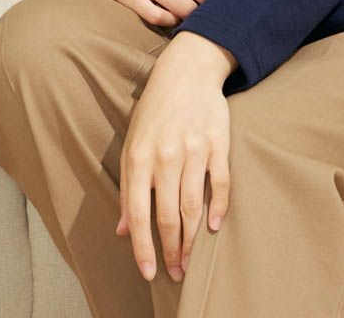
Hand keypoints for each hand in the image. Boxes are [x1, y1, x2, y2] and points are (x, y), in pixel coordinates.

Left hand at [115, 34, 233, 281]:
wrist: (187, 70)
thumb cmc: (155, 110)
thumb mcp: (133, 142)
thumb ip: (128, 187)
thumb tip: (123, 229)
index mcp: (139, 157)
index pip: (139, 214)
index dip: (143, 248)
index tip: (148, 272)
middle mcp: (165, 155)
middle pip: (167, 216)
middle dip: (170, 250)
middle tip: (175, 272)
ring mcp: (194, 149)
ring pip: (192, 205)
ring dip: (191, 238)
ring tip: (190, 259)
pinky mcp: (218, 143)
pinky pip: (220, 183)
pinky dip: (219, 208)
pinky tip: (214, 227)